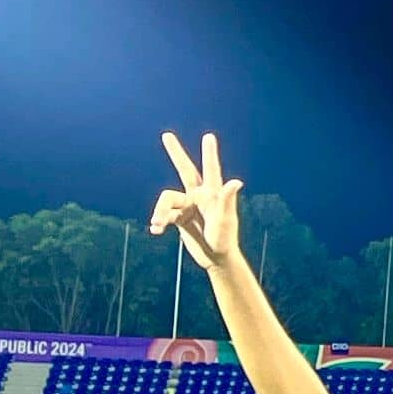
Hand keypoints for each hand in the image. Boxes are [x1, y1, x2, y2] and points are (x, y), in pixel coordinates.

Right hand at [149, 132, 244, 273]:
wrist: (216, 258)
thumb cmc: (225, 239)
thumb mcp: (225, 220)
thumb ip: (227, 200)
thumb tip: (236, 181)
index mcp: (213, 194)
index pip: (211, 169)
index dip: (209, 153)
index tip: (209, 136)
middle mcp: (199, 196)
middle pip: (185, 170)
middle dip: (176, 153)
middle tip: (166, 135)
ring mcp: (188, 206)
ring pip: (166, 200)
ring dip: (160, 211)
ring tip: (157, 224)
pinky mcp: (179, 218)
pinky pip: (163, 215)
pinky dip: (159, 222)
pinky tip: (155, 230)